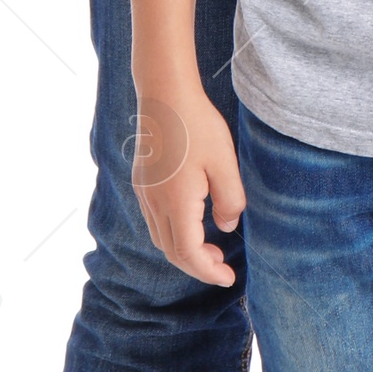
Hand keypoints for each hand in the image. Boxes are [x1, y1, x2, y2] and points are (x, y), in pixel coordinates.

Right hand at [132, 86, 245, 286]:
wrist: (165, 93)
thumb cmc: (197, 125)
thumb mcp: (224, 162)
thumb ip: (230, 200)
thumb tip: (226, 227)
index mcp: (175, 203)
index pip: (189, 253)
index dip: (209, 271)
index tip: (229, 277)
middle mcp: (154, 203)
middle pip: (172, 252)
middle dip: (198, 266)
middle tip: (223, 267)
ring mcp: (145, 193)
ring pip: (161, 238)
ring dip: (184, 250)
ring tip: (211, 248)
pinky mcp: (142, 182)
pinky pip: (155, 221)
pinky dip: (174, 233)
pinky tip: (192, 221)